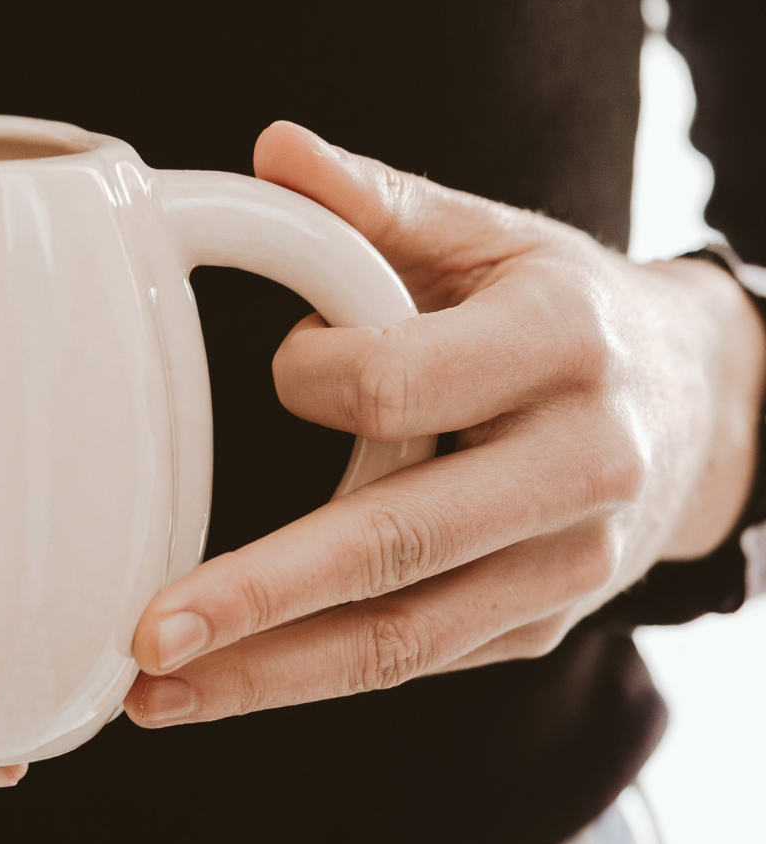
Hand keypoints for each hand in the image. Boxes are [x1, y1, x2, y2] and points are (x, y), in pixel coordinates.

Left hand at [127, 122, 765, 727]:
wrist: (695, 402)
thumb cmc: (558, 305)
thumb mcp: (489, 234)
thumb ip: (379, 202)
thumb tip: (272, 148)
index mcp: (558, 344)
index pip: (407, 381)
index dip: (317, 379)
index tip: (278, 367)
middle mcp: (577, 467)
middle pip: (399, 542)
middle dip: (263, 596)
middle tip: (148, 632)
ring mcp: (567, 565)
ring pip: (402, 637)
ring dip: (267, 675)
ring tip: (151, 695)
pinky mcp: (541, 625)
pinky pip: (417, 660)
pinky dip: (310, 682)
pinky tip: (218, 686)